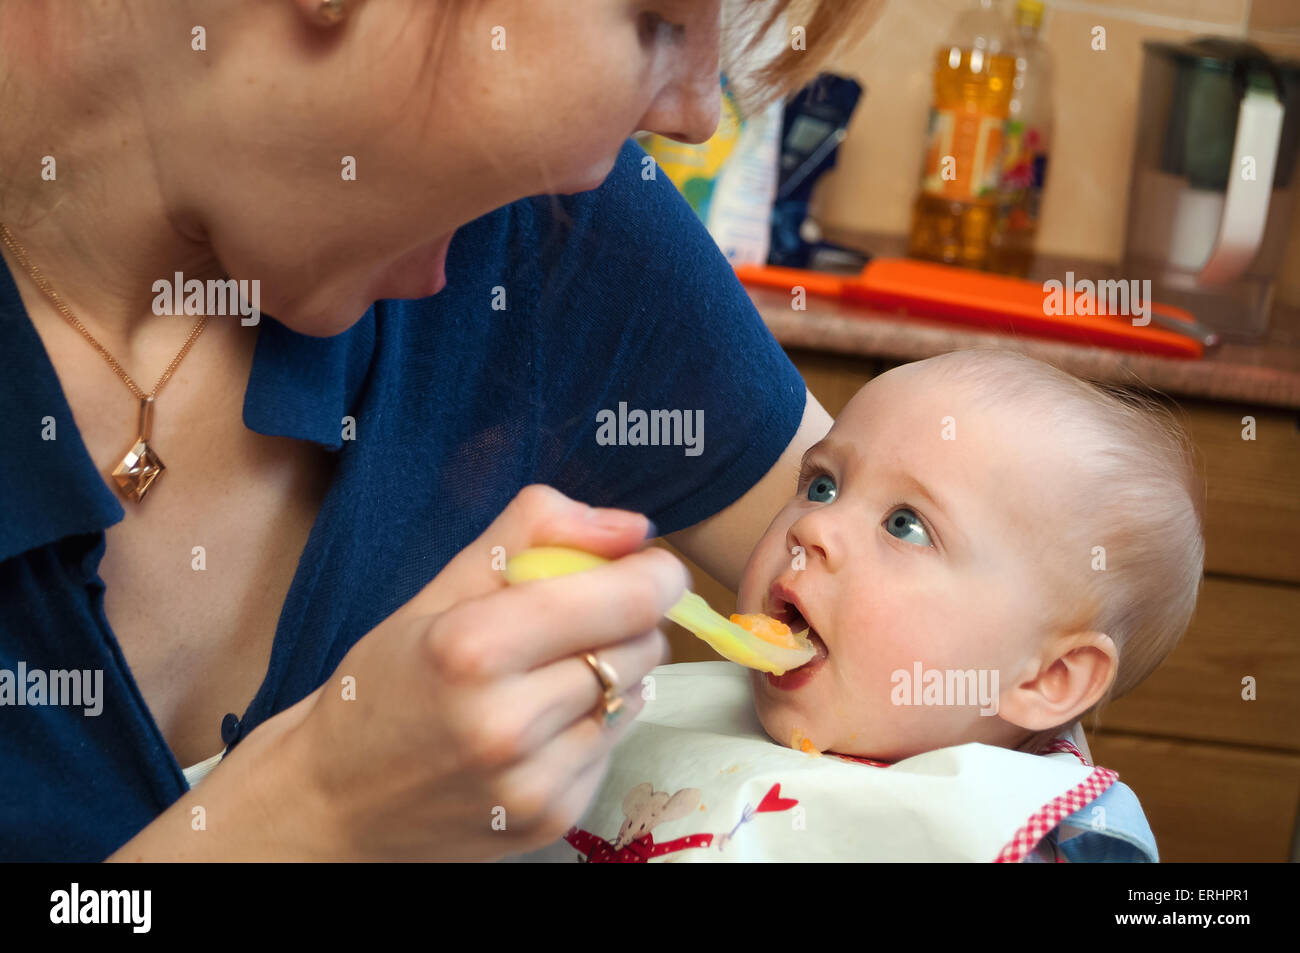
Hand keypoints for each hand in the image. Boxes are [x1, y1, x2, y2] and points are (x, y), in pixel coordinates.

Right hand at [279, 484, 688, 859]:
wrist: (336, 800)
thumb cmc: (387, 682)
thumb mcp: (443, 588)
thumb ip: (537, 533)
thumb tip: (633, 528)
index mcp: (473, 648)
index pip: (626, 599)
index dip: (654, 573)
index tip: (645, 565)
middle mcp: (507, 723)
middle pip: (641, 644)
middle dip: (626, 620)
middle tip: (577, 620)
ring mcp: (533, 782)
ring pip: (635, 696)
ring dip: (612, 674)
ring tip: (549, 675)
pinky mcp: (551, 820)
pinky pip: (613, 746)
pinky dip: (593, 725)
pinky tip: (541, 726)